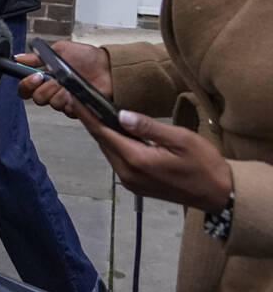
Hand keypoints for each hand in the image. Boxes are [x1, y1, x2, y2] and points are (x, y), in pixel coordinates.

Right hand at [17, 40, 111, 118]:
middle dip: (46, 88)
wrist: (108, 67)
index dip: (26, 84)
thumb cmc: (87, 57)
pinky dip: (72, 100)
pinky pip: (67, 109)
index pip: (25, 88)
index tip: (35, 76)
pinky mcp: (75, 108)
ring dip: (61, 92)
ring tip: (71, 83)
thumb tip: (18, 58)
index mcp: (45, 76)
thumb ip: (36, 56)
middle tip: (56, 78)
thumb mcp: (60, 50)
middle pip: (37, 98)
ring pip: (52, 103)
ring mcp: (63, 99)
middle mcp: (52, 89)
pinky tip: (78, 92)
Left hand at [73, 103, 232, 212]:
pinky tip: (113, 130)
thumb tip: (120, 114)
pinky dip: (112, 143)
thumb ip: (148, 127)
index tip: (73, 96)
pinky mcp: (135, 185)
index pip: (102, 133)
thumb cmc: (205, 164)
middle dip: (89, 120)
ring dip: (101, 132)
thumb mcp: (180, 139)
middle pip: (102, 142)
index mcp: (136, 161)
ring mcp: (130, 182)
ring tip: (92, 110)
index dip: (86, 113)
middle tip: (79, 98)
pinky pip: (117, 159)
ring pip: (108, 150)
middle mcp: (127, 174)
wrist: (219, 194)